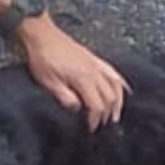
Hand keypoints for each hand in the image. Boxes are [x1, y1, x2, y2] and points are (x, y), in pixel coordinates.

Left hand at [16, 15, 129, 130]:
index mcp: (82, 79)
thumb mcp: (48, 83)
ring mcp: (96, 64)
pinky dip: (121, 84)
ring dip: (118, 102)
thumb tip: (77, 109)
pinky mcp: (94, 59)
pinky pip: (113, 72)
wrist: (41, 35)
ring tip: (115, 115)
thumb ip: (64, 98)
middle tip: (101, 126)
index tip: (90, 129)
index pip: (96, 106)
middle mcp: (94, 71)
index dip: (95, 120)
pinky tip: (123, 90)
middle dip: (107, 114)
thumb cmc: (42, 58)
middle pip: (110, 98)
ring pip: (116, 86)